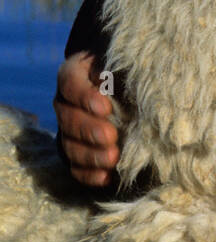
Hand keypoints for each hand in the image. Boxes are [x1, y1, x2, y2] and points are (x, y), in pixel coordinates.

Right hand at [53, 50, 120, 185]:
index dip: (85, 97)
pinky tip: (106, 177)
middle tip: (110, 137)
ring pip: (70, 145)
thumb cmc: (124, 71)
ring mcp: (67, 129)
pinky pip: (75, 167)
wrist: (123, 87)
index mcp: (73, 75)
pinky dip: (90, 174)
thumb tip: (122, 79)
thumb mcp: (122, 64)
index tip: (106, 107)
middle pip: (69, 118)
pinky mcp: (75, 151)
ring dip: (90, 154)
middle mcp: (65, 103)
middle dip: (89, 130)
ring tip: (113, 158)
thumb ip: (121, 68)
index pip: (71, 84)